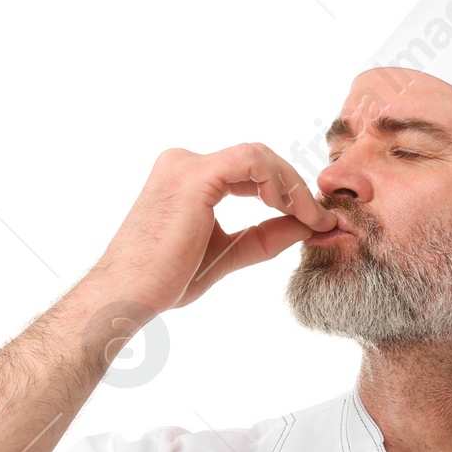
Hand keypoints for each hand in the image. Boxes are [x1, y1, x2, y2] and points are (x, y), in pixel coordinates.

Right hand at [84, 142, 340, 318]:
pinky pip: (252, 162)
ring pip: (259, 156)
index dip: (288, 192)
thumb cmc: (166, 280)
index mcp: (188, 178)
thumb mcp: (227, 253)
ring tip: (311, 219)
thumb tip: (308, 227)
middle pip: (259, 159)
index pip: (250, 171)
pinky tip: (289, 209)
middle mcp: (184, 162)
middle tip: (323, 220)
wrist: (129, 294)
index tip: (316, 222)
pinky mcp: (194, 176)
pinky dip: (278, 183)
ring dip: (293, 187)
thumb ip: (265, 237)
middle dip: (297, 187)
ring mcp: (186, 165)